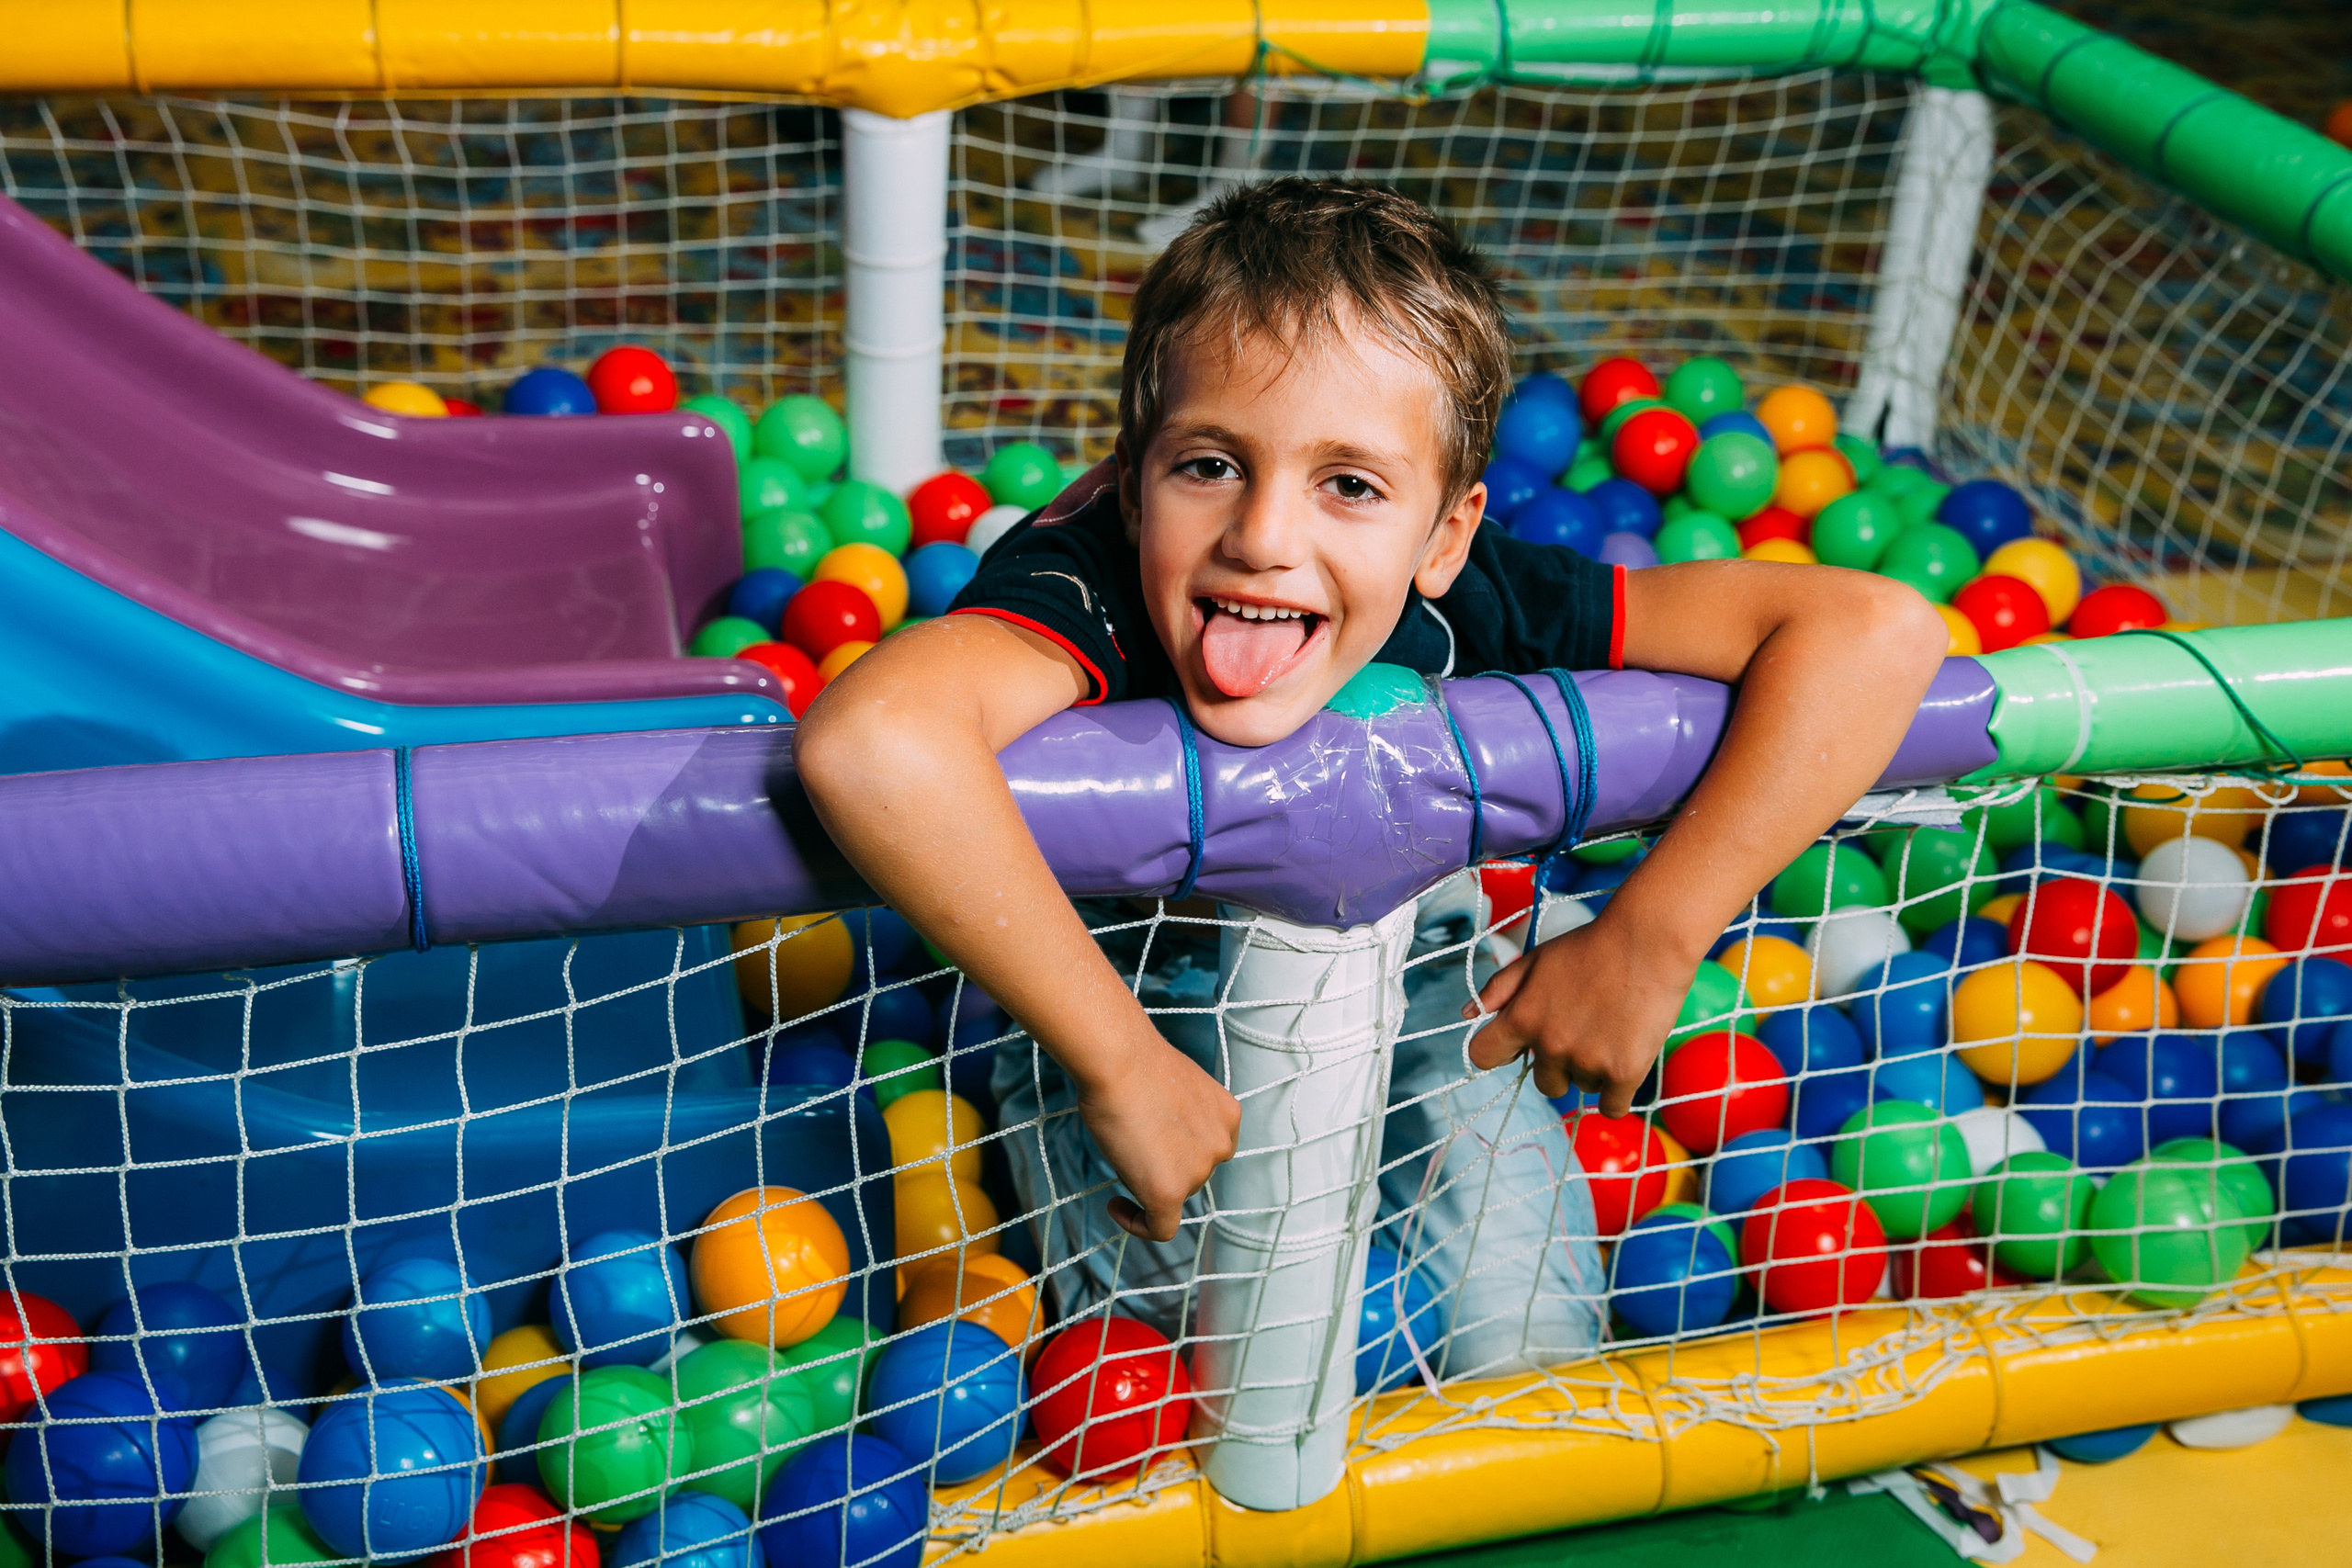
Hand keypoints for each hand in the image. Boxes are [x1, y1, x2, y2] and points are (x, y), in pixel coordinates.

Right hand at [1073, 1028, 1241, 1242]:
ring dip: (1146, 1180)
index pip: (1208, 1149)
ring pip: (1171, 1194)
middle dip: (1163, 1163)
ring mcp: (1197, 1171)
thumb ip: (1180, 1115)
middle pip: (1191, 1173)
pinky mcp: (1169, 1192)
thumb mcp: (1175, 1087)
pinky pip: (1159, 1227)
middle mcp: (1221, 1146)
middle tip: (1129, 1140)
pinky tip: (1116, 1206)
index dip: (1182, 1150)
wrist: (1119, 1059)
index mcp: (1228, 1116)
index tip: (1154, 1144)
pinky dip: (1138, 1223)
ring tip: (1119, 1148)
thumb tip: (1159, 1132)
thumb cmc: (1134, 1061)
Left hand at [1460, 906, 1698, 1114]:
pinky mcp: (1624, 1072)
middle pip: (1544, 1082)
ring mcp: (1587, 1061)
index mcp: (1522, 1017)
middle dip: (1559, 1064)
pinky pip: (1612, 1106)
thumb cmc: (1590, 948)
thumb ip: (1498, 989)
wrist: (1648, 942)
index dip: (1500, 1052)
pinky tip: (1624, 1064)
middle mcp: (1550, 1044)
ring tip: (1611, 1030)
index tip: (1518, 1048)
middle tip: (1584, 1030)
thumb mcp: (1535, 959)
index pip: (1484, 1056)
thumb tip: (1466, 1014)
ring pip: (1582, 1086)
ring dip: (1593, 1069)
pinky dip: (1616, 1093)